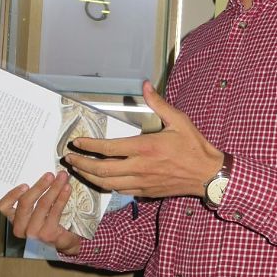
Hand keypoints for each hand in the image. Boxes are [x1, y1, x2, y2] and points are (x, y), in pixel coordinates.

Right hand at [0, 170, 80, 255]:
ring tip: (62, 178)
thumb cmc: (47, 219)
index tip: (25, 184)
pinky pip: (55, 211)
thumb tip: (42, 174)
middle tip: (50, 175)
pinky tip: (67, 189)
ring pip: (42, 205)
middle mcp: (20, 227)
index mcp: (14, 218)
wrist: (62, 239)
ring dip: (54, 188)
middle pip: (25, 203)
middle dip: (39, 186)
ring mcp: (33, 232)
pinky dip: (62, 197)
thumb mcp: (36, 207)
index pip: (4, 206)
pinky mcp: (47, 234)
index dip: (12, 194)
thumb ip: (34, 194)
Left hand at [63, 80, 222, 198]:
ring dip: (89, 177)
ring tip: (78, 170)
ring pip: (107, 184)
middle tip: (69, 158)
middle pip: (101, 169)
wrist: (207, 174)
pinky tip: (100, 180)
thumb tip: (145, 85)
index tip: (76, 142)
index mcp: (145, 147)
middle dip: (81, 164)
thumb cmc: (193, 146)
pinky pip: (120, 191)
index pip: (108, 148)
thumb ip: (158, 103)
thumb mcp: (178, 120)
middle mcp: (139, 166)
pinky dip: (105, 186)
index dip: (88, 146)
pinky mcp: (146, 191)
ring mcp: (141, 181)